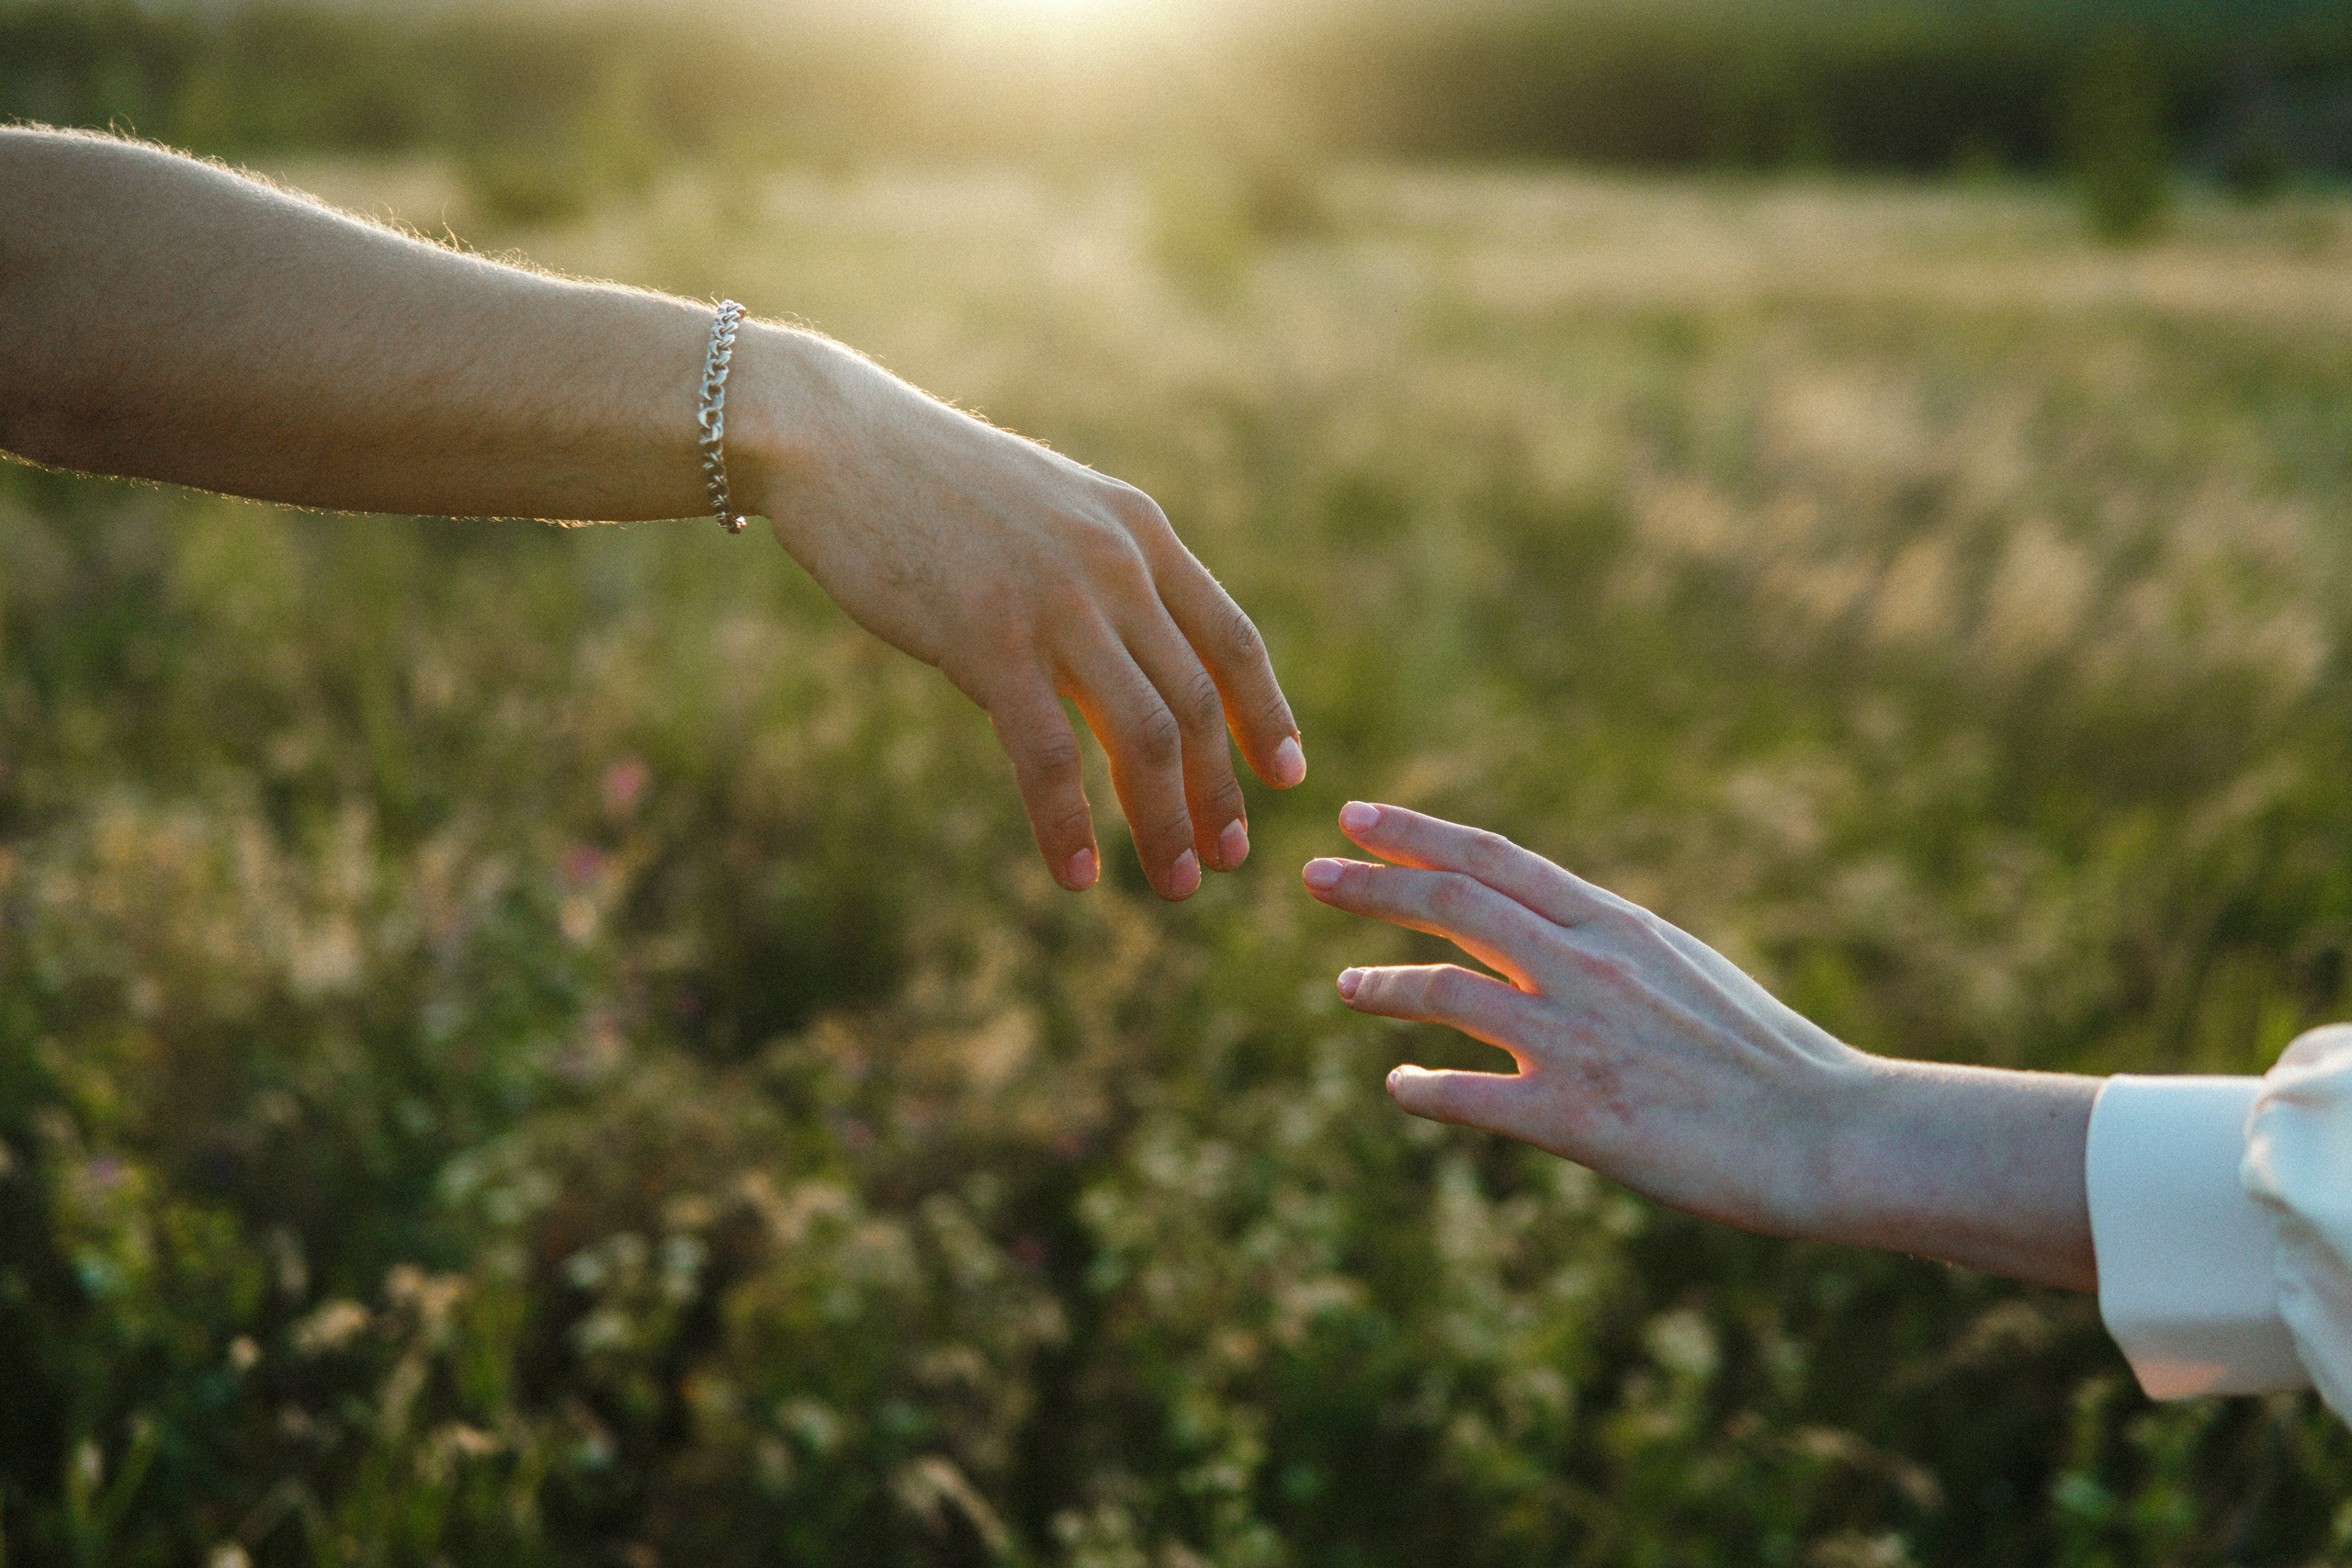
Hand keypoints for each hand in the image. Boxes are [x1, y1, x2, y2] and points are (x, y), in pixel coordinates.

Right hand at [739, 328, 1303, 898]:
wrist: (838, 440)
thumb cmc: (933, 484)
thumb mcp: (1049, 514)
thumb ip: (1100, 575)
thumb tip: (1128, 660)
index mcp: (1139, 530)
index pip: (1232, 637)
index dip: (1266, 715)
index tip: (1285, 775)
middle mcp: (1116, 565)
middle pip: (1197, 702)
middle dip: (1220, 794)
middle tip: (1228, 861)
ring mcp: (1056, 603)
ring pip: (1144, 736)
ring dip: (1165, 824)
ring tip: (1174, 886)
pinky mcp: (988, 640)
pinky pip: (1049, 755)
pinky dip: (1068, 824)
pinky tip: (1075, 873)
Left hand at [1301, 803, 2097, 1287]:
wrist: (1831, 1131)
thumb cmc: (1766, 1057)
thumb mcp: (1683, 972)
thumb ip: (1606, 950)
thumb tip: (1541, 934)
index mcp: (1618, 926)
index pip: (1497, 859)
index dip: (1418, 834)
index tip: (1356, 816)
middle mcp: (1590, 968)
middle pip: (1456, 905)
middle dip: (1375, 885)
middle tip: (1312, 875)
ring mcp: (1579, 1040)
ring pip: (1449, 993)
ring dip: (1386, 986)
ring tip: (1344, 987)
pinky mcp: (1578, 1117)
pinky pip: (1472, 1097)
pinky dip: (1424, 1089)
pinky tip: (1400, 1088)